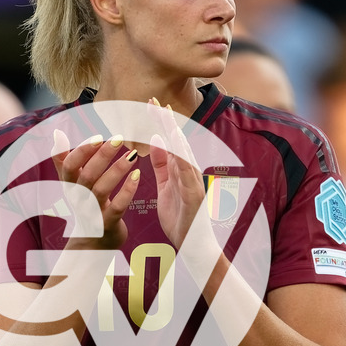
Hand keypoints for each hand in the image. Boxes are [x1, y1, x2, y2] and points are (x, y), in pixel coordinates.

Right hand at [51, 129, 140, 249]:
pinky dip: (127, 191)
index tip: (98, 136)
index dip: (82, 151)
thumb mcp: (71, 183)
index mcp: (69, 185)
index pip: (69, 166)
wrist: (93, 241)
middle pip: (87, 175)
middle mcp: (78, 199)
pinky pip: (118, 207)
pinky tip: (137, 175)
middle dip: (102, 156)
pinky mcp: (108, 223)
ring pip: (102, 190)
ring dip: (117, 170)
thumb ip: (63, 158)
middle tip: (119, 139)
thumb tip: (57, 132)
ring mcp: (92, 212)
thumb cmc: (85, 203)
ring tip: (132, 155)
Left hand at [148, 100, 212, 251]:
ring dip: (175, 133)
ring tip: (165, 115)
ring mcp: (194, 182)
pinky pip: (188, 173)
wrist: (193, 245)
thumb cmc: (180, 218)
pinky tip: (175, 144)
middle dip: (166, 120)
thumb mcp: (165, 187)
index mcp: (179, 170)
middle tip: (154, 100)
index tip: (150, 104)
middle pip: (177, 141)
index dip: (160, 122)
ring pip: (184, 152)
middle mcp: (189, 172)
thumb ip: (162, 165)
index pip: (169, 141)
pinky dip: (182, 157)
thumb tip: (156, 140)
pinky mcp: (195, 194)